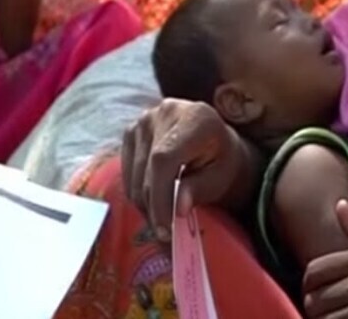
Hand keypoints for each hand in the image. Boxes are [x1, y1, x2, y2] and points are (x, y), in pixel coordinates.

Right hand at [121, 98, 251, 240]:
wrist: (211, 139)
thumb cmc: (220, 160)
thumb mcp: (220, 177)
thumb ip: (199, 189)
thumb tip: (178, 208)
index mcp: (195, 118)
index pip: (163, 159)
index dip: (160, 196)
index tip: (165, 227)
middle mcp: (165, 112)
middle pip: (146, 169)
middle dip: (154, 207)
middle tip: (165, 235)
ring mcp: (143, 120)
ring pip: (134, 174)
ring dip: (145, 204)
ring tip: (162, 220)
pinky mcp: (130, 130)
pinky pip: (126, 171)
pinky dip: (138, 192)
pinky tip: (154, 201)